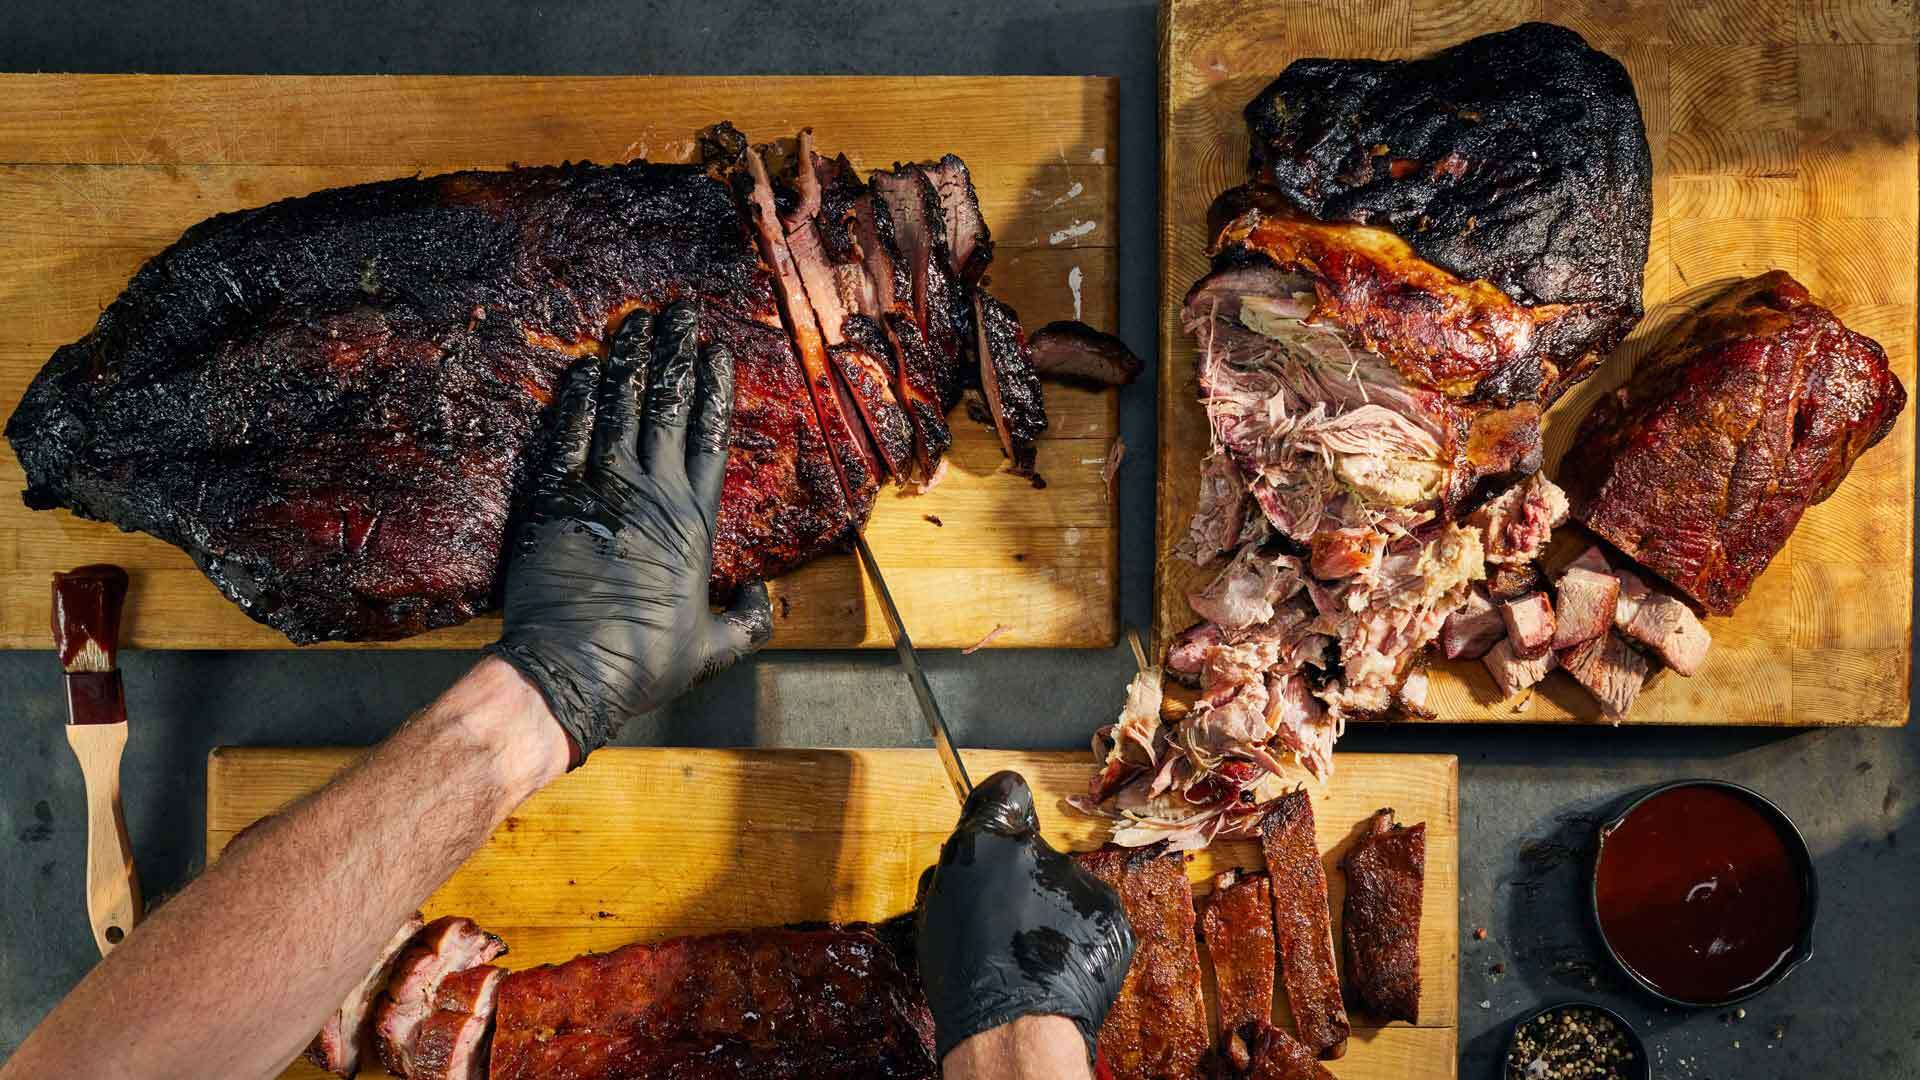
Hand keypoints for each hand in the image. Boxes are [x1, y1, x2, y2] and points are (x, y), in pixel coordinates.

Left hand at [487, 301, 771, 765]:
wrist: (572, 670)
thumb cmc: (645, 663)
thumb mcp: (714, 649)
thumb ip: (748, 622)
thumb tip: (764, 600)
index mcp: (695, 522)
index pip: (711, 437)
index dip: (715, 390)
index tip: (716, 351)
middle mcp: (654, 492)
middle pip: (669, 406)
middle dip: (674, 353)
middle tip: (678, 312)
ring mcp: (602, 489)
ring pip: (621, 407)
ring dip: (628, 360)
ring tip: (635, 321)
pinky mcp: (555, 496)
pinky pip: (570, 432)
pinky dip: (578, 397)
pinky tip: (583, 367)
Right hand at [916, 771, 1135, 1064]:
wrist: (1016, 1029)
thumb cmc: (966, 976)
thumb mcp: (936, 909)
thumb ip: (961, 866)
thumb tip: (974, 846)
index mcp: (986, 843)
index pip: (1005, 792)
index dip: (1001, 809)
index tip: (1000, 825)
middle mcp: (1038, 851)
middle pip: (1034, 847)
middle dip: (1023, 873)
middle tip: (1009, 918)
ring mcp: (1080, 882)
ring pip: (1065, 883)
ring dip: (1053, 906)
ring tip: (1034, 950)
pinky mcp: (1111, 914)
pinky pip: (1091, 913)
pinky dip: (1079, 933)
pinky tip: (1060, 962)